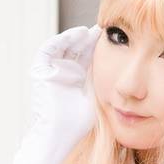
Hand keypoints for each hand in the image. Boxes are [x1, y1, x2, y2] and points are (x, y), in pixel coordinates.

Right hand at [28, 24, 101, 157]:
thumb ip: (103, 83)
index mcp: (76, 80)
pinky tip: (74, 36)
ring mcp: (51, 72)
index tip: (112, 37)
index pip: (86, 57)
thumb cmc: (78, 124)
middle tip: (101, 29)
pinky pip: (47, 50)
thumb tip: (122, 72)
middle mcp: (63, 74)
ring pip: (62, 47)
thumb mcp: (96, 98)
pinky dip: (59, 40)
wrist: (60, 133)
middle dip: (87, 39)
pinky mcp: (40, 72)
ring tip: (88, 32)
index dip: (96, 46)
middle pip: (75, 49)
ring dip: (74, 37)